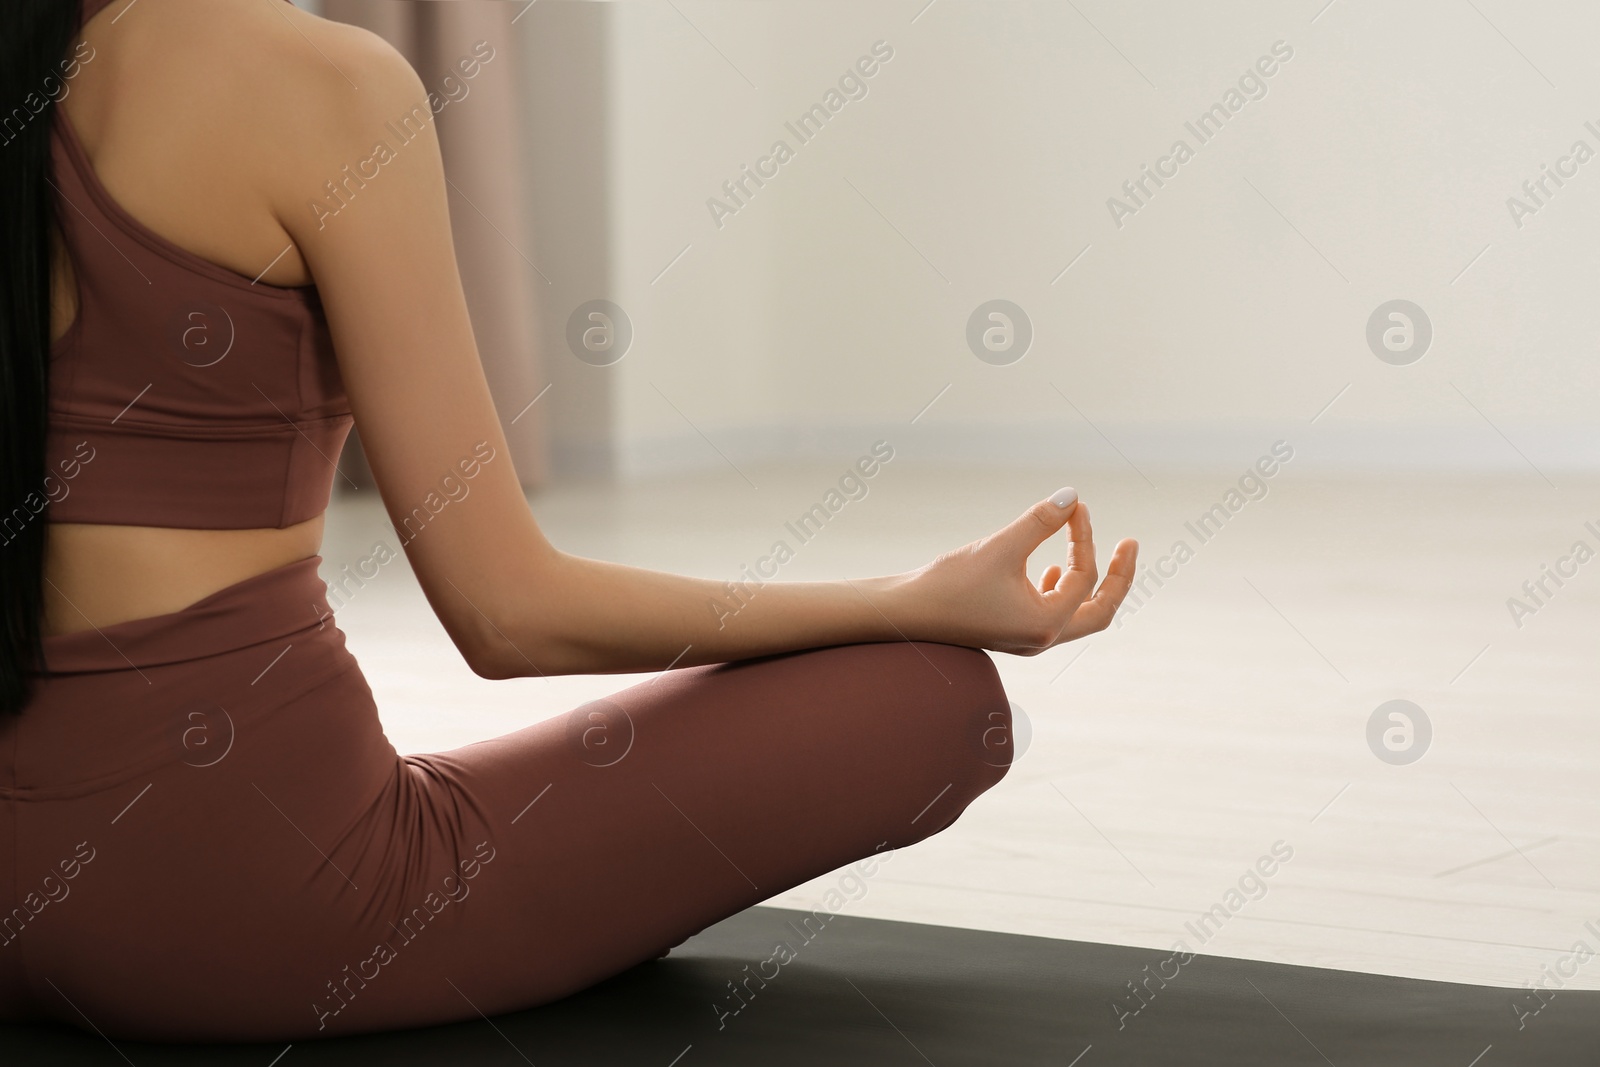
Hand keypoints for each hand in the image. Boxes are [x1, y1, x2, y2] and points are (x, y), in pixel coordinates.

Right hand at [902, 487, 1137, 655]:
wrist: (905, 614)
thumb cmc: (949, 584)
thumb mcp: (1000, 547)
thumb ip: (1040, 522)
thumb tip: (1073, 496)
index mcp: (1047, 624)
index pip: (1083, 576)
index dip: (1084, 536)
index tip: (1075, 506)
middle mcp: (1043, 638)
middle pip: (1101, 611)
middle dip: (1118, 577)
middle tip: (1130, 545)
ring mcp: (1028, 639)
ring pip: (1079, 615)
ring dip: (1090, 582)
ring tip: (1094, 551)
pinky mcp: (1011, 632)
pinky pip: (1054, 616)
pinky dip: (1061, 590)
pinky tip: (1051, 571)